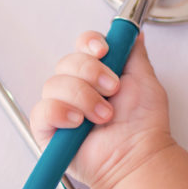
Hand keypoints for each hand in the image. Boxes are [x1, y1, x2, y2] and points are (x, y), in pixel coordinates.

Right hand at [29, 30, 174, 188]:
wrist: (138, 157)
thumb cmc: (143, 126)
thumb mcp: (145, 80)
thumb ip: (133, 52)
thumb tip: (130, 31)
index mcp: (97, 74)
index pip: (82, 46)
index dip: (89, 43)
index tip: (103, 51)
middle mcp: (76, 88)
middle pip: (67, 62)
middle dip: (91, 73)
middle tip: (112, 91)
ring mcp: (61, 108)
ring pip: (54, 84)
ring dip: (83, 98)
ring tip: (103, 116)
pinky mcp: (48, 130)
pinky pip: (42, 110)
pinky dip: (61, 112)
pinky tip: (78, 123)